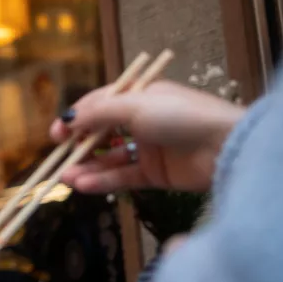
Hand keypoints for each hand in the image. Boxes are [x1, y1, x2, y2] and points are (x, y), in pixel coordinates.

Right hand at [50, 80, 243, 193]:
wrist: (226, 147)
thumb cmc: (180, 116)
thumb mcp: (134, 106)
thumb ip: (98, 114)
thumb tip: (67, 119)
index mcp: (138, 96)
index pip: (99, 105)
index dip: (76, 119)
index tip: (56, 135)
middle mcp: (142, 121)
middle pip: (102, 134)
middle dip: (79, 146)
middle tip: (58, 159)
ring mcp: (150, 149)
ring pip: (111, 159)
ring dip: (88, 167)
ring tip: (66, 177)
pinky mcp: (158, 175)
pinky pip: (125, 177)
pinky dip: (104, 181)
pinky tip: (84, 185)